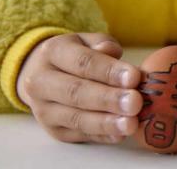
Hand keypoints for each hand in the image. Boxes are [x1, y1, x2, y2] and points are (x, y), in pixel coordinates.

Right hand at [16, 33, 142, 143]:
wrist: (41, 74)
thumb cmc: (75, 54)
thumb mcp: (87, 41)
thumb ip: (102, 44)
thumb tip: (112, 52)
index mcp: (52, 52)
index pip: (82, 62)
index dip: (109, 71)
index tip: (134, 77)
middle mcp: (41, 82)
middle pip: (76, 93)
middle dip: (108, 99)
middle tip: (135, 102)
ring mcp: (44, 110)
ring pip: (76, 118)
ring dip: (106, 123)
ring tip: (131, 123)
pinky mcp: (53, 130)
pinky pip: (79, 135)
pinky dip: (101, 136)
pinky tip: (120, 134)